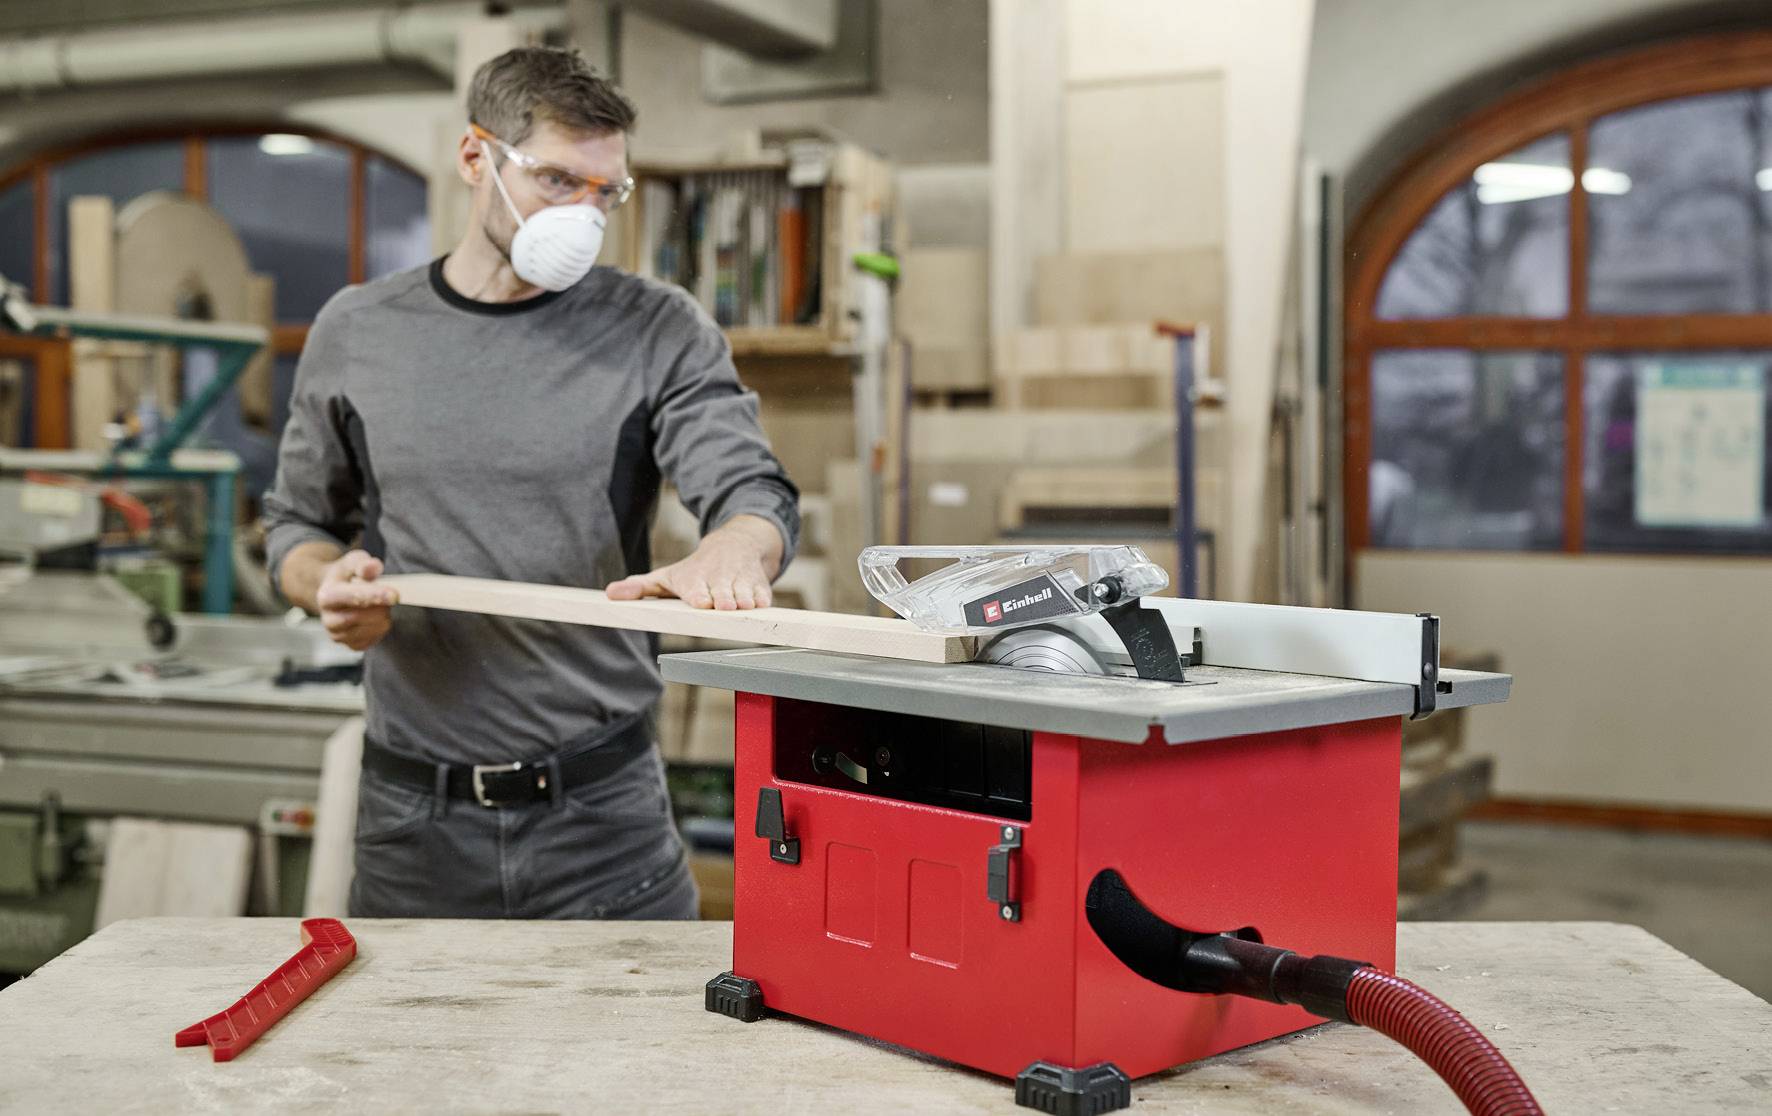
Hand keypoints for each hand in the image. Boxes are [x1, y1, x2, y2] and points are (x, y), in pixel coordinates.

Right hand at [315, 550, 397, 650]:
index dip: (375, 596)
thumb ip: (363, 564)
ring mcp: (338, 636)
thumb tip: (373, 567)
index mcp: (327, 596)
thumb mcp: (352, 562)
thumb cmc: (346, 576)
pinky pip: (376, 639)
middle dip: (381, 605)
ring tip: (378, 604)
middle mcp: (329, 620)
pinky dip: (381, 627)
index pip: (353, 597)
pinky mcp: (351, 645)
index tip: (395, 596)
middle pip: (364, 616)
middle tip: (387, 595)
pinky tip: (375, 617)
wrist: (334, 594)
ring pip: (374, 628)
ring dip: (384, 615)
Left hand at [606, 518, 779, 609]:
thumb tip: (610, 594)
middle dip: (725, 599)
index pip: (697, 589)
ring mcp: (740, 581)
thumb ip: (640, 588)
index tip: (704, 603)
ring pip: (745, 593)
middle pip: (723, 592)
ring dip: (745, 601)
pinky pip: (764, 595)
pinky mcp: (760, 584)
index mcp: (694, 578)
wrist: (734, 545)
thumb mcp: (667, 576)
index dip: (701, 596)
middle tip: (724, 606)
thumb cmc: (696, 569)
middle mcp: (718, 578)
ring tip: (742, 606)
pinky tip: (758, 604)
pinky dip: (762, 600)